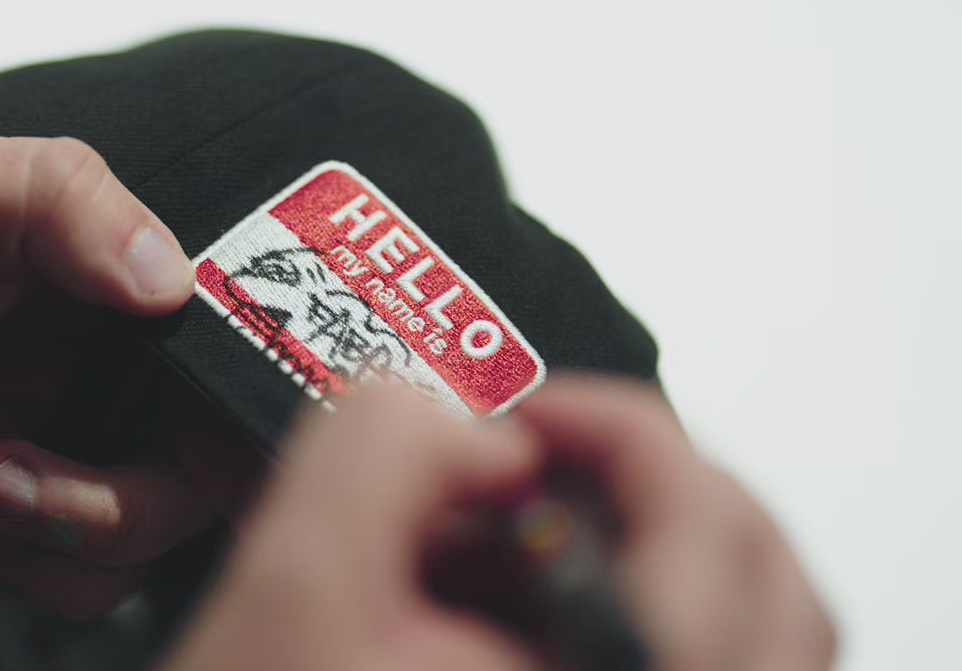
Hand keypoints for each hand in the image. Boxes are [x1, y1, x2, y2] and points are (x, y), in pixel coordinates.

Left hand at [0, 118, 222, 616]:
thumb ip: (53, 202)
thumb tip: (171, 278)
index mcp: (102, 264)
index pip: (229, 328)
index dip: (240, 384)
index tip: (194, 422)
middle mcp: (100, 353)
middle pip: (211, 445)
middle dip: (156, 487)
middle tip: (53, 480)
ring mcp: (60, 433)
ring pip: (162, 520)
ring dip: (89, 526)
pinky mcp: (12, 503)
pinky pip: (87, 572)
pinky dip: (50, 565)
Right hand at [160, 377, 836, 670]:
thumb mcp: (289, 587)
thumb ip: (377, 452)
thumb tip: (472, 430)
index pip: (705, 523)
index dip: (617, 425)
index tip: (523, 418)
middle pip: (769, 580)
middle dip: (662, 479)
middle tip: (556, 460)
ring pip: (770, 641)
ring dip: (687, 548)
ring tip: (571, 524)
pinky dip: (676, 614)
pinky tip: (561, 606)